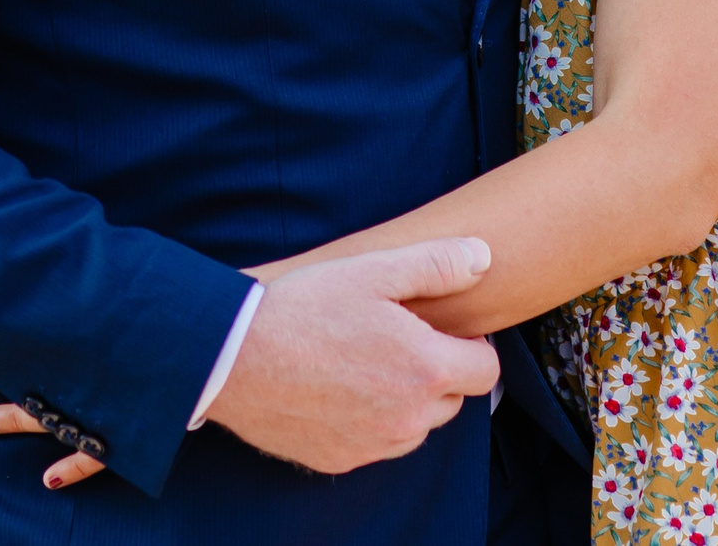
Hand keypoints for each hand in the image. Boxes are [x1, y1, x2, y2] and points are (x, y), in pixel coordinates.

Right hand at [0, 235, 499, 489]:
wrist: (231, 356)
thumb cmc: (303, 307)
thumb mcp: (373, 271)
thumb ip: (437, 265)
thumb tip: (483, 258)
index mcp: (424, 368)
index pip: (486, 371)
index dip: (470, 346)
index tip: (440, 328)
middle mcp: (407, 418)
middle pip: (452, 400)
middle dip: (436, 372)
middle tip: (396, 339)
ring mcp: (373, 445)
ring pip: (415, 427)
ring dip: (405, 401)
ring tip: (364, 362)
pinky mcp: (339, 460)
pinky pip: (374, 444)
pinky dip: (368, 422)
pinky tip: (336, 389)